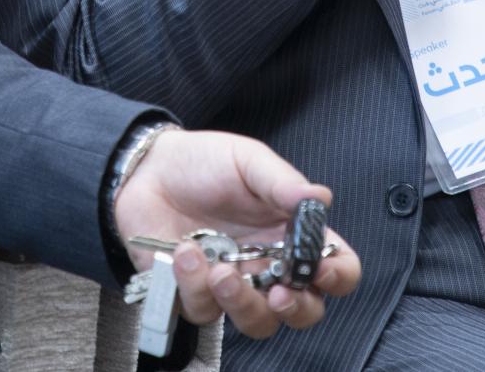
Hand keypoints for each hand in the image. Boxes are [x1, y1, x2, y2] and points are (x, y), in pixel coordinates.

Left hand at [112, 129, 359, 339]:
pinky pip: (204, 311)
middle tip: (277, 293)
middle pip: (304, 310)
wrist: (147, 171)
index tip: (320, 270)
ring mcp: (234, 285)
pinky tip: (184, 252)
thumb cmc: (204, 163)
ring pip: (257, 323)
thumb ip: (282, 182)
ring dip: (242, 303)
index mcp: (292, 234)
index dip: (337, 276)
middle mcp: (269, 266)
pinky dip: (194, 284)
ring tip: (220, 270)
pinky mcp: (196, 295)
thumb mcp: (247, 161)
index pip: (335, 267)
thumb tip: (320, 198)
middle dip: (295, 309)